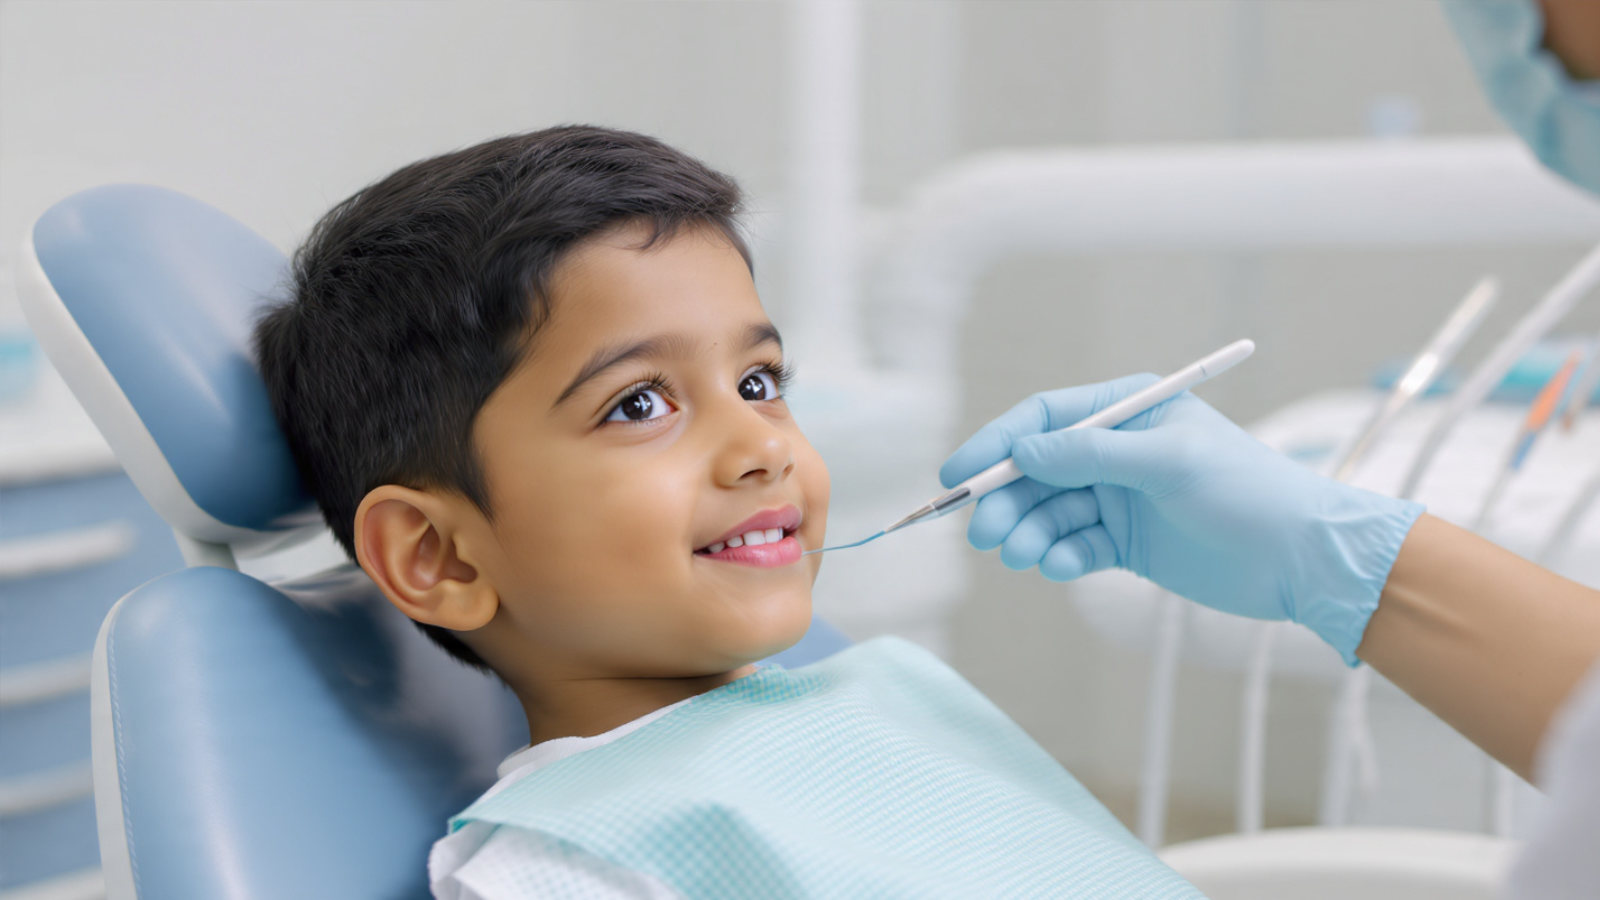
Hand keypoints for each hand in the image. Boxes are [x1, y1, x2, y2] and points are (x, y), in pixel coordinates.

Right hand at [941, 374, 1423, 663]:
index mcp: (1129, 410)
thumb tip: (1024, 451)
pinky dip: (1060, 558)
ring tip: (1023, 557)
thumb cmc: (1248, 493)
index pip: (1043, 418)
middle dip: (1005, 501)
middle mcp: (1117, 451)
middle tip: (986, 535)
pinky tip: (1061, 567)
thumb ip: (1093, 454)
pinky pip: (1074, 547)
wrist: (1301, 558)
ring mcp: (1119, 499)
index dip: (996, 442)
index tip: (958, 474)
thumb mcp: (1169, 463)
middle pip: (1035, 472)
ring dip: (1028, 534)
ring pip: (1049, 514)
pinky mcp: (1126, 544)